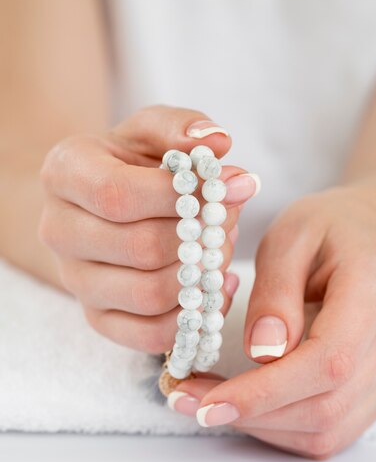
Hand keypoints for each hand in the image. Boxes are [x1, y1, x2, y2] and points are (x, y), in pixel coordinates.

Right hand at [39, 105, 258, 351]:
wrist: (101, 203)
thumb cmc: (133, 163)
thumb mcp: (153, 130)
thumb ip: (183, 127)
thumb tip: (218, 144)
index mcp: (65, 174)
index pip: (119, 195)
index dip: (182, 196)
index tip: (229, 185)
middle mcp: (59, 231)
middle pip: (141, 248)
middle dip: (201, 236)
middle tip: (229, 218)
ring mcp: (75, 280)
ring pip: (149, 295)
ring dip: (202, 275)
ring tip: (220, 248)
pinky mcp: (98, 316)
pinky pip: (150, 334)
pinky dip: (195, 316)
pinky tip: (215, 287)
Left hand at [175, 187, 375, 458]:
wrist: (371, 234)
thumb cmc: (325, 228)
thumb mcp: (288, 236)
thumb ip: (275, 292)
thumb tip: (261, 353)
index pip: (328, 359)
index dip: (267, 391)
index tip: (208, 401)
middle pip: (328, 404)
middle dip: (252, 413)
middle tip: (187, 401)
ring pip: (329, 428)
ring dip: (263, 426)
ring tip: (208, 403)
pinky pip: (334, 429)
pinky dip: (283, 427)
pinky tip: (247, 407)